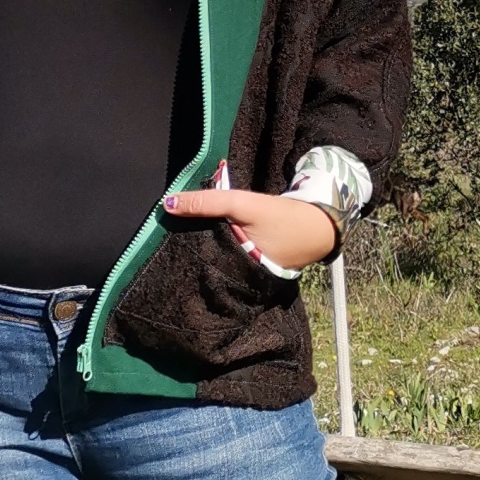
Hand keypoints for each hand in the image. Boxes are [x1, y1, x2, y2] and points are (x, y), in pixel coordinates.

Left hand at [162, 189, 336, 270]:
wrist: (321, 226)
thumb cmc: (281, 218)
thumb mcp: (243, 204)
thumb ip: (208, 203)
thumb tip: (167, 204)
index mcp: (231, 266)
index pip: (194, 263)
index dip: (177, 252)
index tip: (158, 241)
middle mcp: (235, 276)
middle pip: (203, 263)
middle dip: (188, 250)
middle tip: (166, 236)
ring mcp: (244, 274)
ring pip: (214, 260)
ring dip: (203, 248)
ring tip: (182, 234)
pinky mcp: (253, 268)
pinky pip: (228, 259)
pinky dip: (219, 248)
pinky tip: (209, 237)